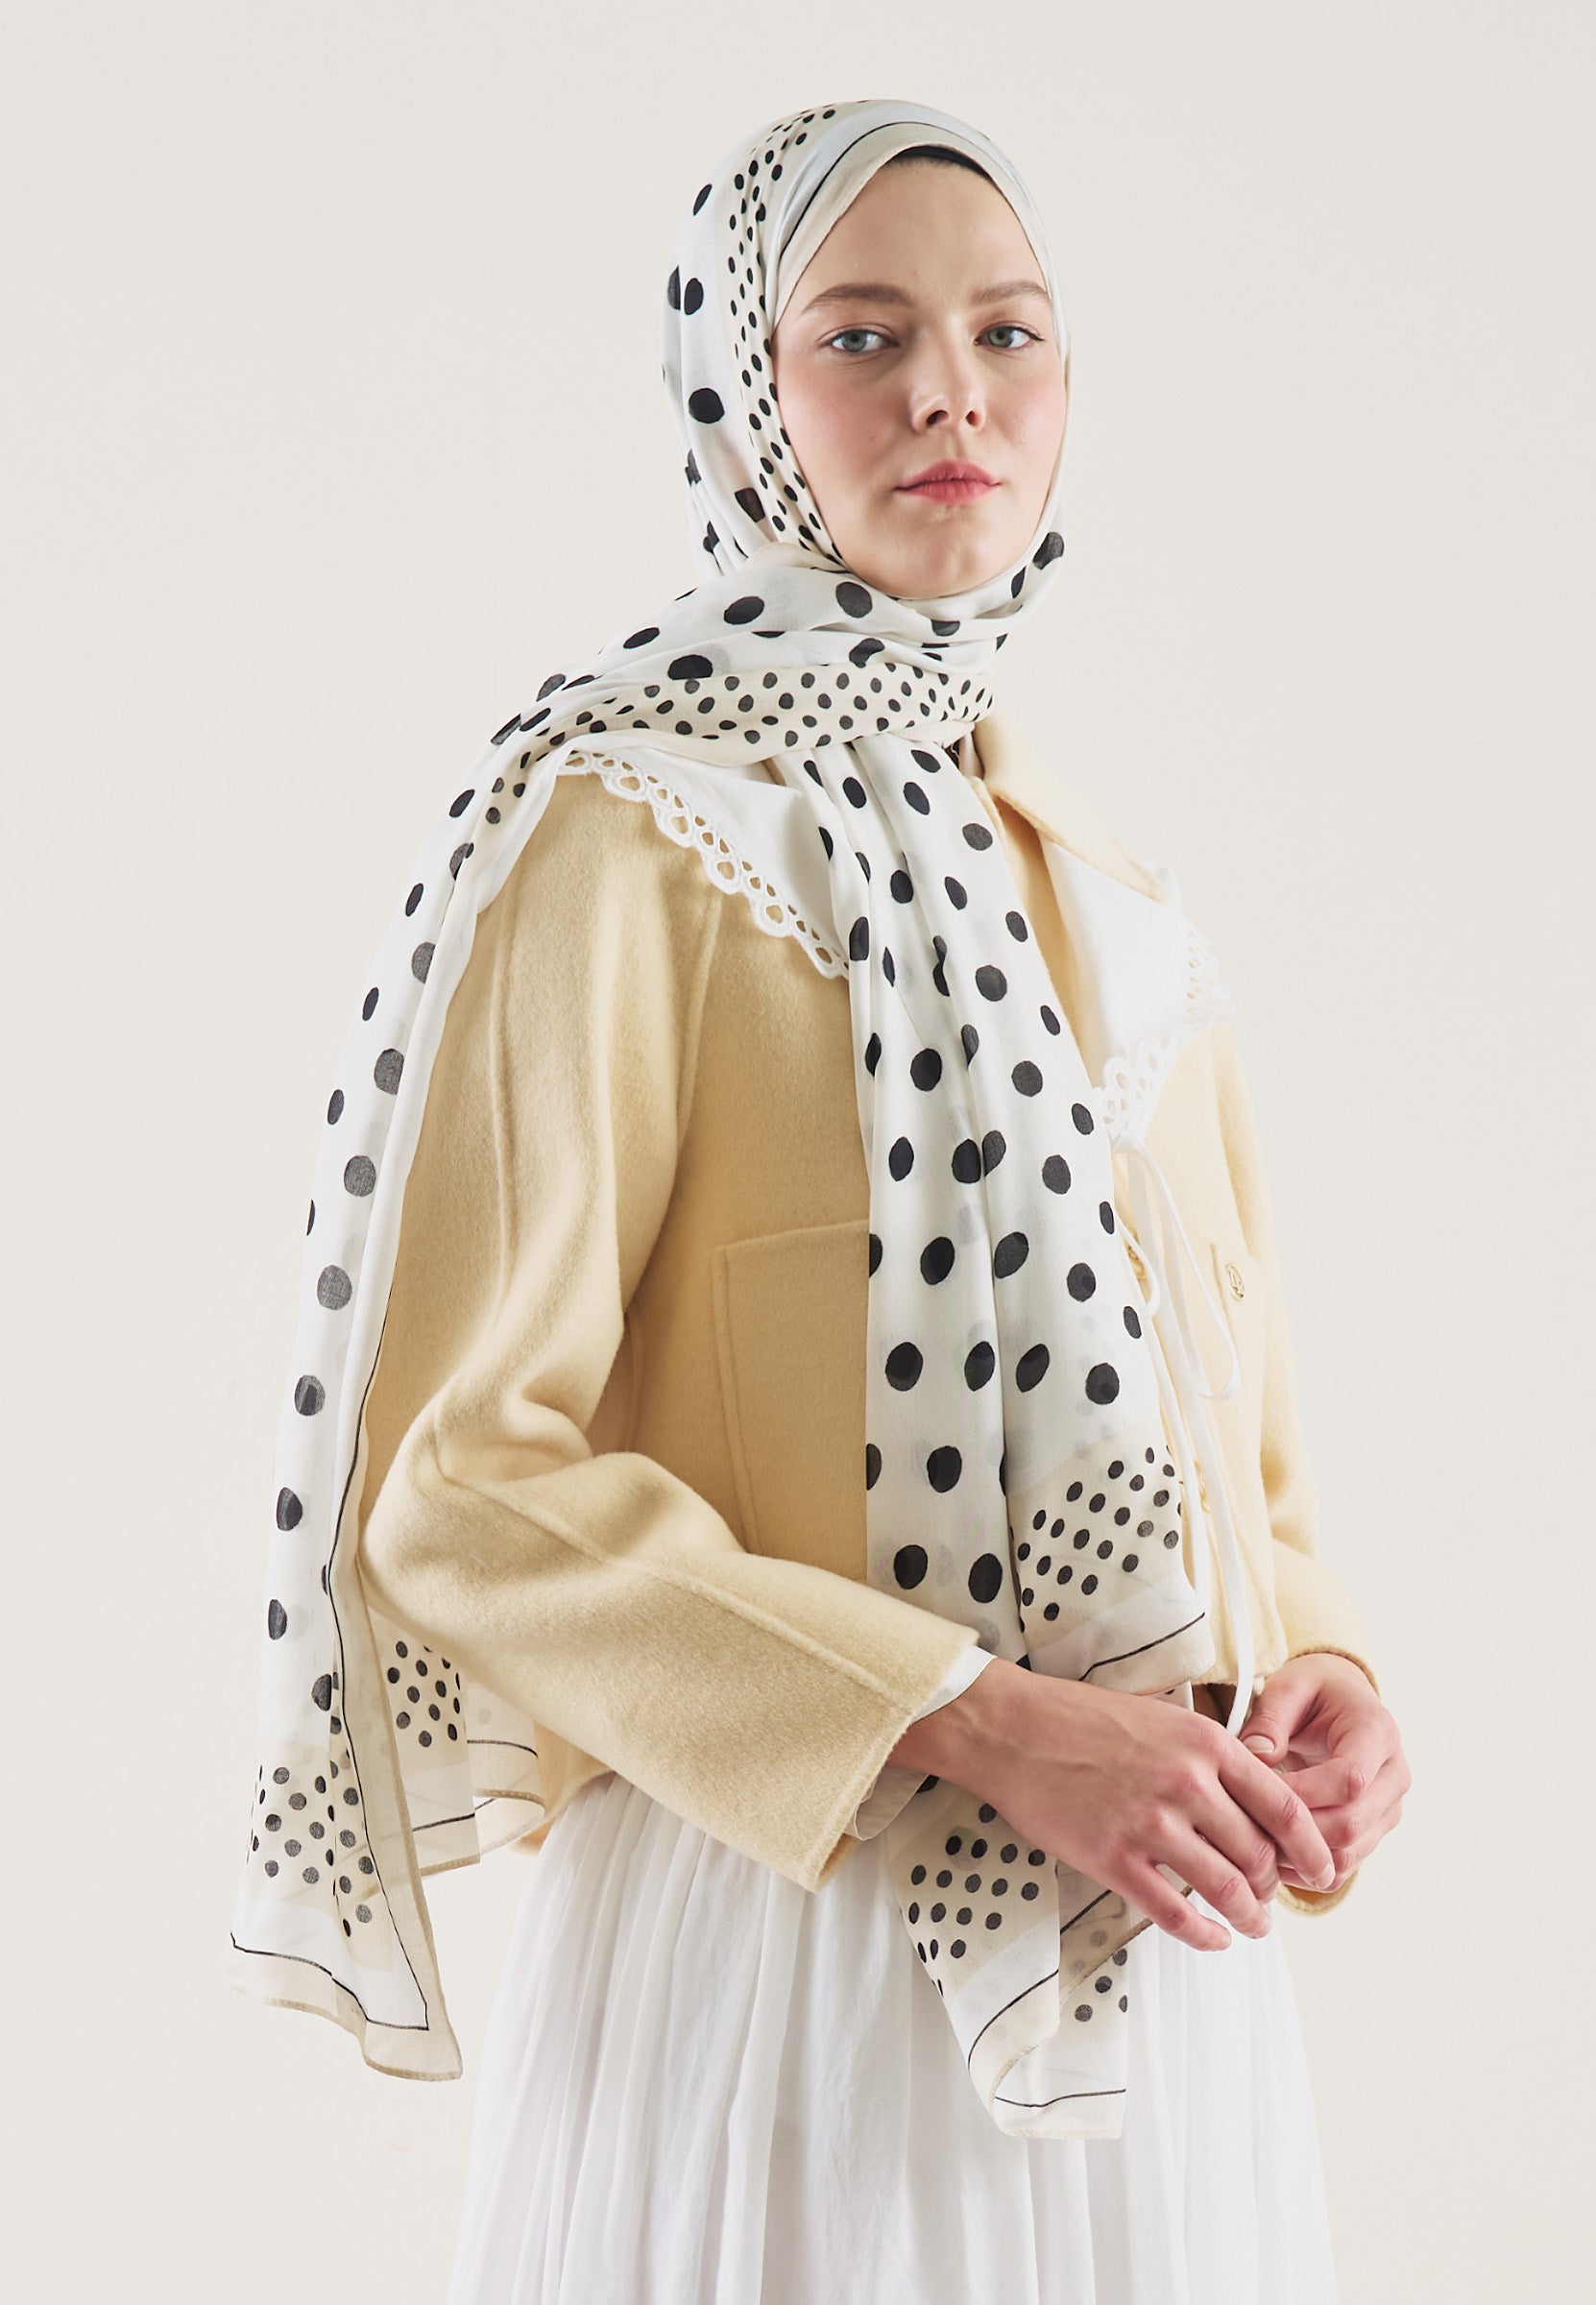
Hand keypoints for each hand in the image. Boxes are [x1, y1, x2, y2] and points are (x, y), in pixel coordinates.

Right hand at [903, 1659, 1359, 1954]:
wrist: (1011, 1729)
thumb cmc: (1082, 1719)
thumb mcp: (1162, 1717)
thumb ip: (1208, 1755)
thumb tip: (1250, 1802)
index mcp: (1205, 1744)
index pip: (1285, 1806)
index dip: (1312, 1848)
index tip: (1323, 1870)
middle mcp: (1187, 1783)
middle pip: (1259, 1853)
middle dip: (1272, 1885)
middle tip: (1270, 1898)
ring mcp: (1150, 1824)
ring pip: (1226, 1888)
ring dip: (1248, 1916)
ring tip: (1252, 1926)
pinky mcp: (1114, 1859)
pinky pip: (1175, 1913)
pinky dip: (1203, 1935)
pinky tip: (1212, 1939)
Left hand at [1239, 1652, 1407, 1895]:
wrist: (1342, 1703)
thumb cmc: (1314, 1692)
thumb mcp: (1289, 1686)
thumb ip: (1270, 1718)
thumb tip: (1255, 1756)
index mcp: (1377, 1732)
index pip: (1350, 1779)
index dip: (1302, 1794)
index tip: (1255, 1792)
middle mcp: (1394, 1776)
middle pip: (1350, 1825)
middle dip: (1294, 1831)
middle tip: (1244, 1826)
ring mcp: (1388, 1809)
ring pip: (1347, 1854)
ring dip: (1296, 1857)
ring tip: (1252, 1844)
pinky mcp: (1374, 1832)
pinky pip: (1343, 1866)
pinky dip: (1305, 1868)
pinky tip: (1270, 1854)